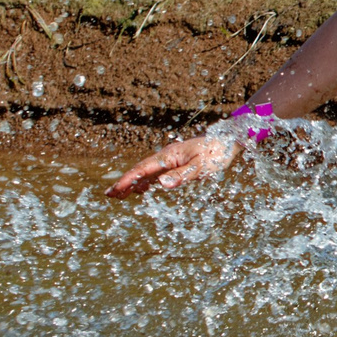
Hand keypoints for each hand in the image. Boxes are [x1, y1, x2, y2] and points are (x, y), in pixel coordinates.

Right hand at [107, 135, 235, 197]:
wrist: (227, 141)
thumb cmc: (215, 154)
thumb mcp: (201, 167)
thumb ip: (182, 176)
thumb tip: (161, 185)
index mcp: (168, 156)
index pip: (143, 170)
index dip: (128, 180)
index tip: (115, 190)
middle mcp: (165, 156)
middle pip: (140, 170)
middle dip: (124, 182)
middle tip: (109, 195)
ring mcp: (170, 159)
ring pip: (146, 172)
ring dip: (132, 183)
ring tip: (119, 195)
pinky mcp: (175, 162)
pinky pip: (155, 172)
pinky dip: (144, 181)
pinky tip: (141, 190)